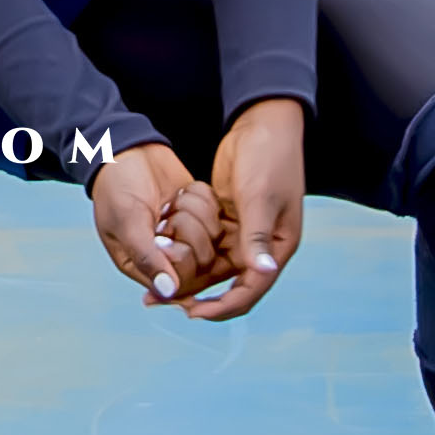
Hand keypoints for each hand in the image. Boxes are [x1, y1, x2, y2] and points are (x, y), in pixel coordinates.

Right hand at [91, 140, 222, 307]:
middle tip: (168, 214)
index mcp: (144, 266)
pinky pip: (219, 215)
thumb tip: (168, 291)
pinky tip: (183, 191)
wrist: (126, 149)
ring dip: (196, 212)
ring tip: (174, 200)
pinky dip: (204, 198)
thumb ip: (147, 257)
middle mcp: (168, 255)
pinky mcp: (200, 213)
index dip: (182, 258)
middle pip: (202, 262)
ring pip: (214, 237)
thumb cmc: (116, 186)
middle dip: (190, 231)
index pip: (180, 283)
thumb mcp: (127, 222)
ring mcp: (187, 234)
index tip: (166, 232)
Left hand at [181, 98, 305, 320]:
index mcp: (278, 246)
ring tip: (155, 285)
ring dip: (188, 275)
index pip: (251, 290)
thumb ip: (257, 234)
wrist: (263, 122)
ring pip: (213, 265)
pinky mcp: (229, 217)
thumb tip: (264, 271)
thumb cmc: (269, 158)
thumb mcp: (259, 196)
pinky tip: (163, 256)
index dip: (222, 306)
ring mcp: (244, 231)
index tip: (192, 312)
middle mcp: (262, 245)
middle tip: (160, 301)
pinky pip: (206, 244)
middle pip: (228, 284)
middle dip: (197, 295)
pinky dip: (188, 252)